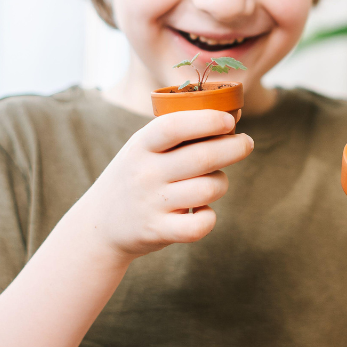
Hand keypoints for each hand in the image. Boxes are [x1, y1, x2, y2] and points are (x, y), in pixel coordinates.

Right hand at [74, 109, 253, 260]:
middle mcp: (146, 173)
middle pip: (202, 157)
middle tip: (246, 144)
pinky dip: (209, 218)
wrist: (100, 224)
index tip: (230, 121)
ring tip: (214, 181)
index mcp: (141, 145)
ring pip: (208, 189)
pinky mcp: (158, 231)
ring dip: (221, 183)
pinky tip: (202, 211)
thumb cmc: (136, 176)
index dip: (207, 120)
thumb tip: (230, 116)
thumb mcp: (143, 148)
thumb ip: (178, 133)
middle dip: (234, 147)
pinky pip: (200, 225)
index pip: (174, 126)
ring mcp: (152, 203)